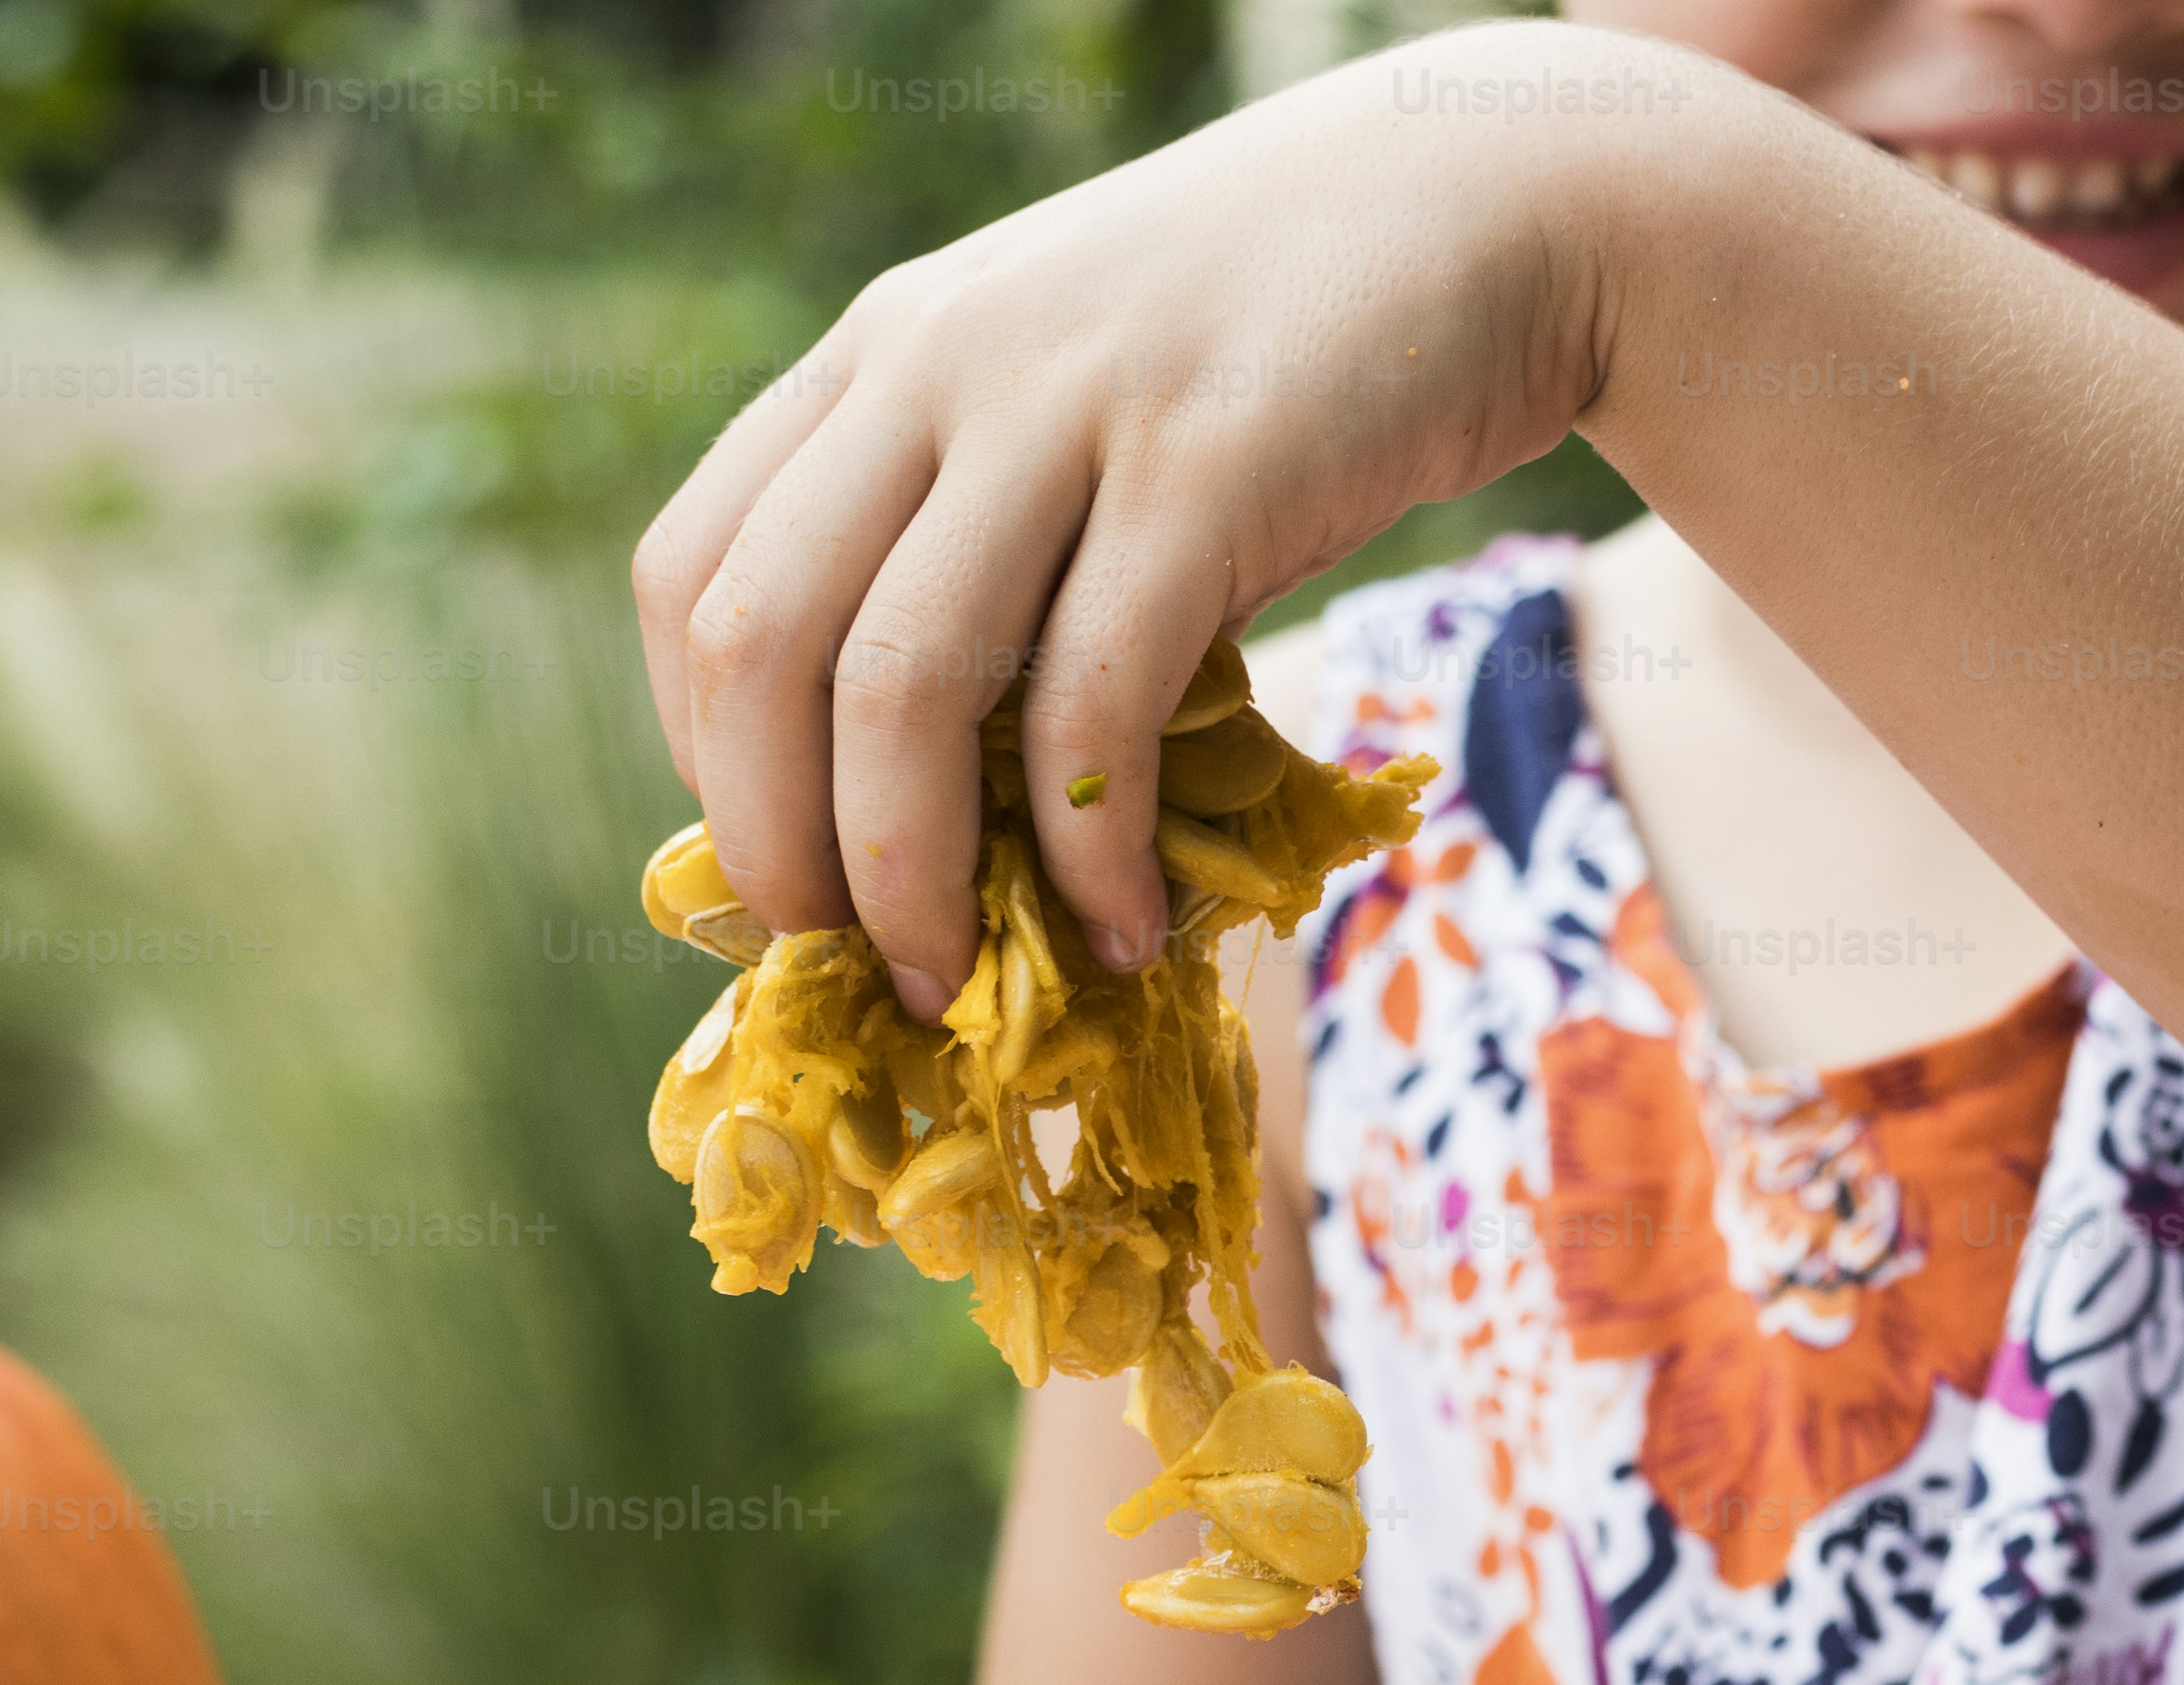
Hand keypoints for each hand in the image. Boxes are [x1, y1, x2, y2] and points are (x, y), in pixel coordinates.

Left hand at [627, 22, 1657, 1012]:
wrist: (1488, 205)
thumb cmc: (1280, 347)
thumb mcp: (1078, 397)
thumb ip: (989, 536)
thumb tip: (933, 792)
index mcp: (881, 354)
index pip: (695, 575)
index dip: (707, 756)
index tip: (786, 868)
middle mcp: (937, 365)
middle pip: (761, 642)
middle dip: (782, 843)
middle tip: (849, 961)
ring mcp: (1063, 410)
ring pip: (902, 683)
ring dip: (911, 874)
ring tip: (960, 980)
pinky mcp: (1204, 473)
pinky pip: (1094, 704)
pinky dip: (1091, 845)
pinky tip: (1126, 921)